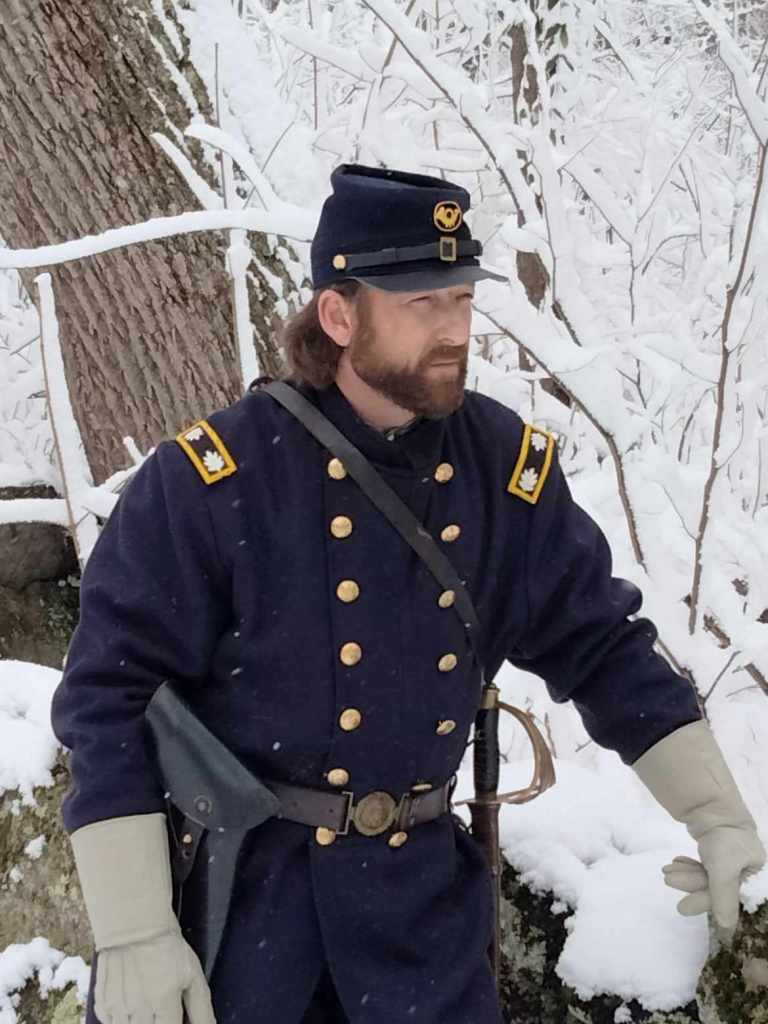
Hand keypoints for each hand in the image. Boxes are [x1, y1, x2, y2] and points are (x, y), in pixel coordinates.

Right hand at [95, 930, 215, 1023]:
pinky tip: (132, 1001)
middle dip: (159, 1021)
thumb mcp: (192, 972)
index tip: (176, 1015)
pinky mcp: (102, 1004)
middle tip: (162, 1006)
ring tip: (148, 1002)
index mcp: (164, 1000)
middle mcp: (139, 1008)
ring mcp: (118, 1007)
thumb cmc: (165, 945)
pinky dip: (123, 1019)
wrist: (132, 922)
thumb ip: (201, 1007)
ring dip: (142, 1021)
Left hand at [662, 826, 765, 943]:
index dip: (705, 903)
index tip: (682, 907)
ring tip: (666, 870)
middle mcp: (745, 869)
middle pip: (715, 886)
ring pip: (706, 874)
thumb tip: (727, 928)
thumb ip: (723, 899)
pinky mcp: (718, 849)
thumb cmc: (724, 840)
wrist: (713, 805)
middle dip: (690, 883)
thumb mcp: (724, 870)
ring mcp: (731, 858)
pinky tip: (675, 863)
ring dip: (686, 874)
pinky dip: (689, 865)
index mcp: (754, 876)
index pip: (729, 898)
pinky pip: (703, 864)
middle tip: (667, 880)